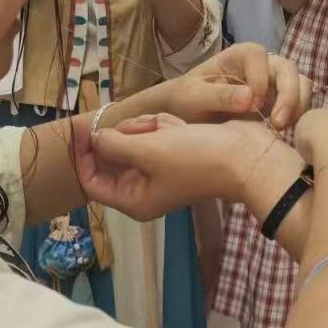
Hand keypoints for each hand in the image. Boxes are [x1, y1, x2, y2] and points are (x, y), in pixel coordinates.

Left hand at [74, 114, 278, 218]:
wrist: (245, 155)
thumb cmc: (195, 158)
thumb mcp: (147, 151)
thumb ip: (113, 145)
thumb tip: (96, 139)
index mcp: (134, 199)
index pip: (92, 182)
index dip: (83, 156)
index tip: (82, 129)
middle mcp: (144, 188)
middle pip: (115, 155)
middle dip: (129, 136)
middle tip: (147, 129)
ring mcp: (162, 170)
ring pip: (136, 139)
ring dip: (150, 128)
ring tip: (169, 129)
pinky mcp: (177, 153)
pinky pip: (157, 134)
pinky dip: (166, 127)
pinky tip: (182, 128)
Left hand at [165, 43, 312, 130]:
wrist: (185, 117)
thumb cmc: (184, 101)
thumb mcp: (192, 98)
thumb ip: (218, 96)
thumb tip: (251, 99)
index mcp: (238, 56)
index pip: (259, 56)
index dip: (259, 79)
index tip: (251, 105)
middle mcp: (260, 65)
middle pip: (287, 68)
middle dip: (288, 95)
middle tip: (278, 124)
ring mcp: (273, 83)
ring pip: (300, 84)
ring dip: (297, 106)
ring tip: (281, 130)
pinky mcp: (280, 102)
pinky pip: (299, 104)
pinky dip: (297, 117)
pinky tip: (281, 134)